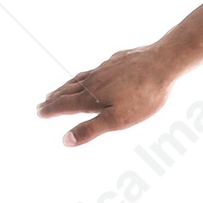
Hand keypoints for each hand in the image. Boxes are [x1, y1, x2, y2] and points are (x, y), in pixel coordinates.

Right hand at [37, 44, 173, 146]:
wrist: (163, 62)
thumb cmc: (143, 95)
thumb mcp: (117, 119)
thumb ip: (91, 129)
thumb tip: (65, 141)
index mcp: (91, 97)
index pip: (65, 105)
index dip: (52, 110)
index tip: (39, 112)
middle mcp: (94, 81)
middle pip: (69, 91)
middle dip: (55, 98)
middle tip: (42, 102)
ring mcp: (105, 69)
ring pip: (80, 79)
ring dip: (67, 86)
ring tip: (59, 89)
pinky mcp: (117, 61)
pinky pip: (95, 69)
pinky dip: (85, 75)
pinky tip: (90, 75)